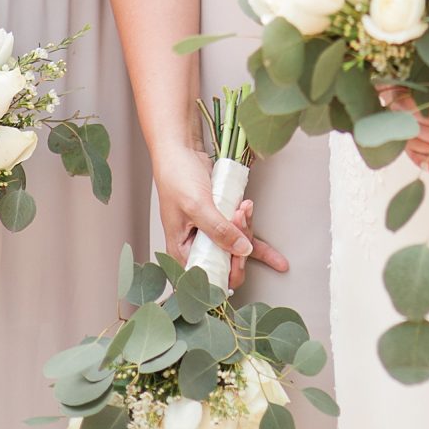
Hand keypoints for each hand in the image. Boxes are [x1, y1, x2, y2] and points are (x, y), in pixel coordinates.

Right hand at [153, 144, 287, 290]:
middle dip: (240, 243)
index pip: (208, 277)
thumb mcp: (197, 206)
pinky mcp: (220, 218)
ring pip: (236, 244)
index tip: (240, 254)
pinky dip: (248, 222)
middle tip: (240, 218)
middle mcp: (196, 246)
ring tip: (243, 206)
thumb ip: (219, 230)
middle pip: (227, 261)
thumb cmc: (177, 178)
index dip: (227, 271)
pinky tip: (250, 210)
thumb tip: (242, 250)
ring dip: (246, 227)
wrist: (180, 150)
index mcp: (182, 252)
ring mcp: (210, 232)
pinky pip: (238, 229)